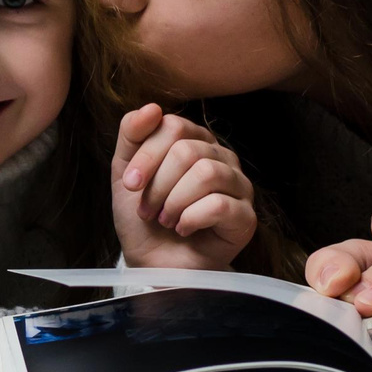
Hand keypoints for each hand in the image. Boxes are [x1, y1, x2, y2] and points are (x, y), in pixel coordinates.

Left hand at [110, 103, 258, 270]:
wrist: (154, 263)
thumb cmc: (144, 218)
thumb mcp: (126, 173)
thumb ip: (132, 135)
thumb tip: (152, 108)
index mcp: (196, 141)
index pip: (174, 126)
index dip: (147, 156)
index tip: (130, 184)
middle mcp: (222, 158)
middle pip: (188, 150)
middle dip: (158, 184)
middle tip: (148, 210)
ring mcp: (238, 187)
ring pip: (207, 173)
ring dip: (174, 201)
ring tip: (166, 219)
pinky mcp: (245, 218)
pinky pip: (219, 205)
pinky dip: (191, 219)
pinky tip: (183, 228)